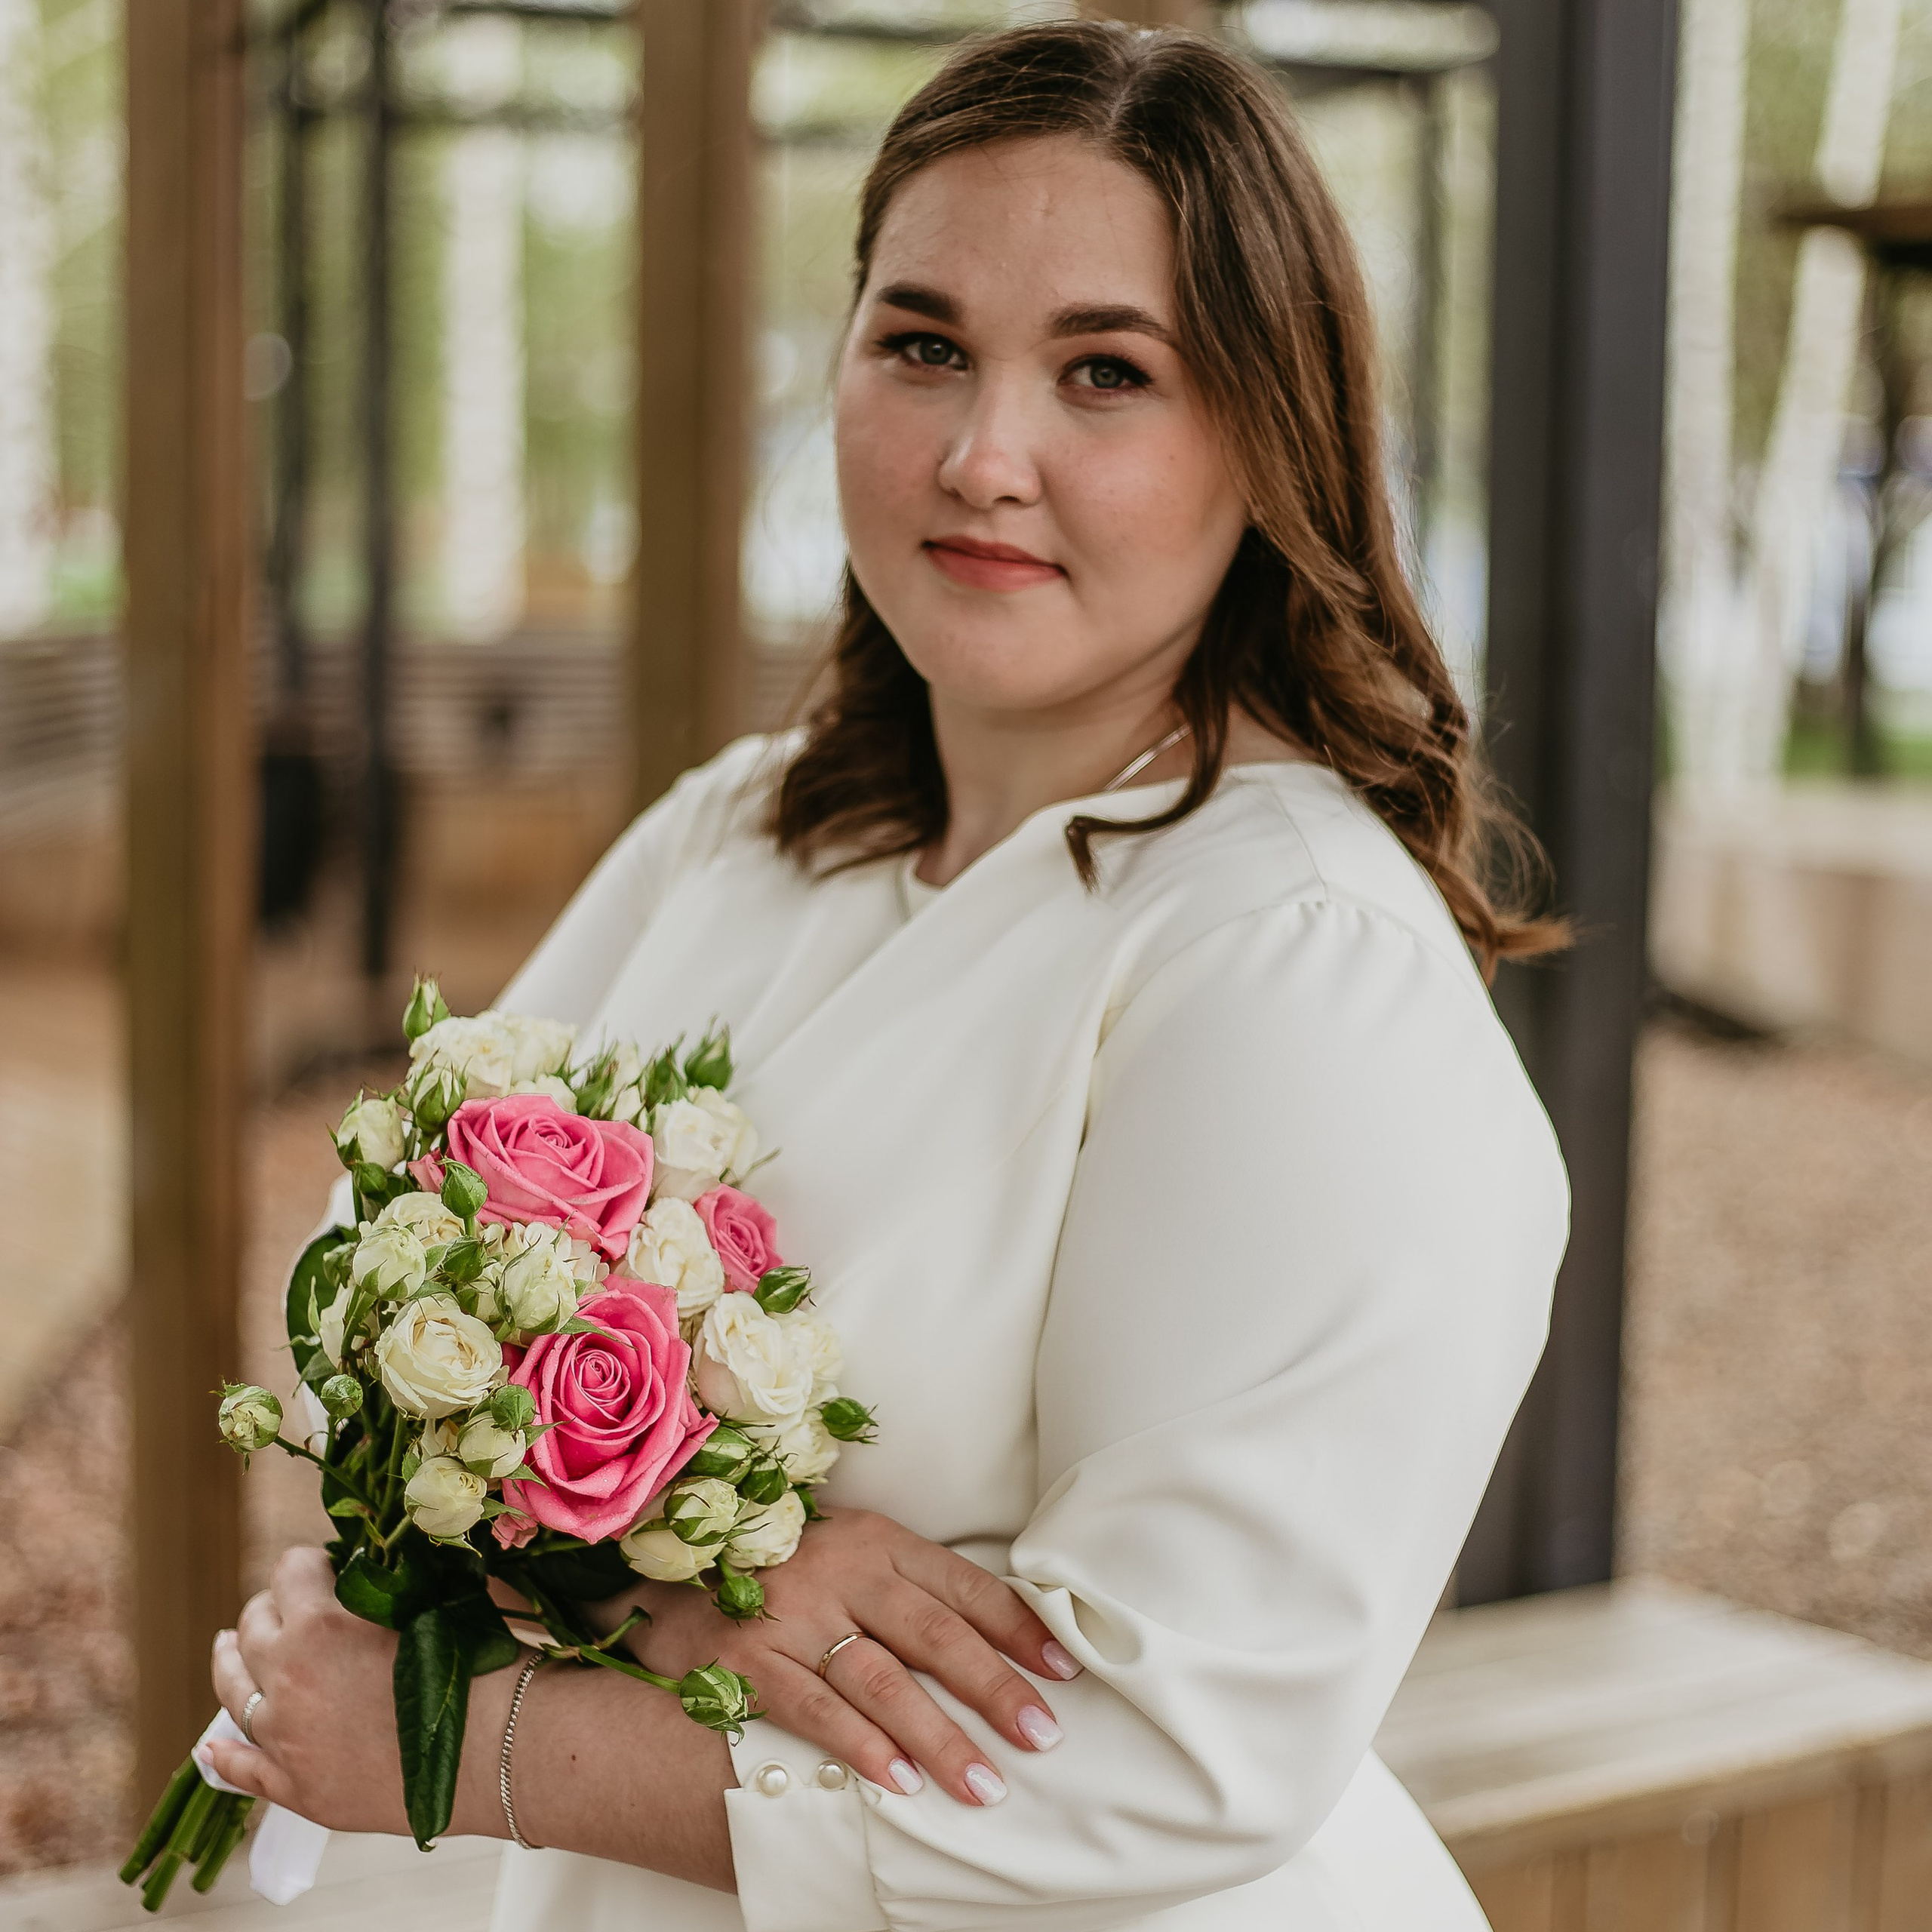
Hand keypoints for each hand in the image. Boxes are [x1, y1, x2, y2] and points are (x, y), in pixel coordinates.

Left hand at [203, 1545, 508, 1836]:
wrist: (492, 1748)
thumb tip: (381, 1555)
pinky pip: (242, 1769)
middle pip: (253, 1626)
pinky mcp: (295, 1789)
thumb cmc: (473, 1662)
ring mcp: (284, 1739)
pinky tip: (211, 1746)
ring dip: (230, 1662)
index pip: (289, 1569)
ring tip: (227, 1648)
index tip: (329, 1564)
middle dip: (271, 1606)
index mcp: (318, 1626)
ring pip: (234, 1691)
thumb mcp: (433, 1596)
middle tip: (292, 1605)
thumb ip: (395, 1575)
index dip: (310, 1562)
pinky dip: (223, 1755)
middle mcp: (287, 1679)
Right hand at [616, 1508, 1079, 1806]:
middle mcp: (840, 1571)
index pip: (962, 1584)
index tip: (1063, 1670)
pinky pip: (815, 1708)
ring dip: (939, 1736)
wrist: (666, 1575)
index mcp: (875, 1539)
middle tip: (1042, 1737)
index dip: (1017, 1627)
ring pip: (882, 1680)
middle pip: (933, 1633)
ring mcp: (792, 1615)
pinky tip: (900, 1782)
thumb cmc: (778, 1570)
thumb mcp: (848, 1555)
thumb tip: (996, 1637)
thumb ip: (908, 1588)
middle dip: (994, 1689)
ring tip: (983, 1784)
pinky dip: (861, 1747)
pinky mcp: (748, 1660)